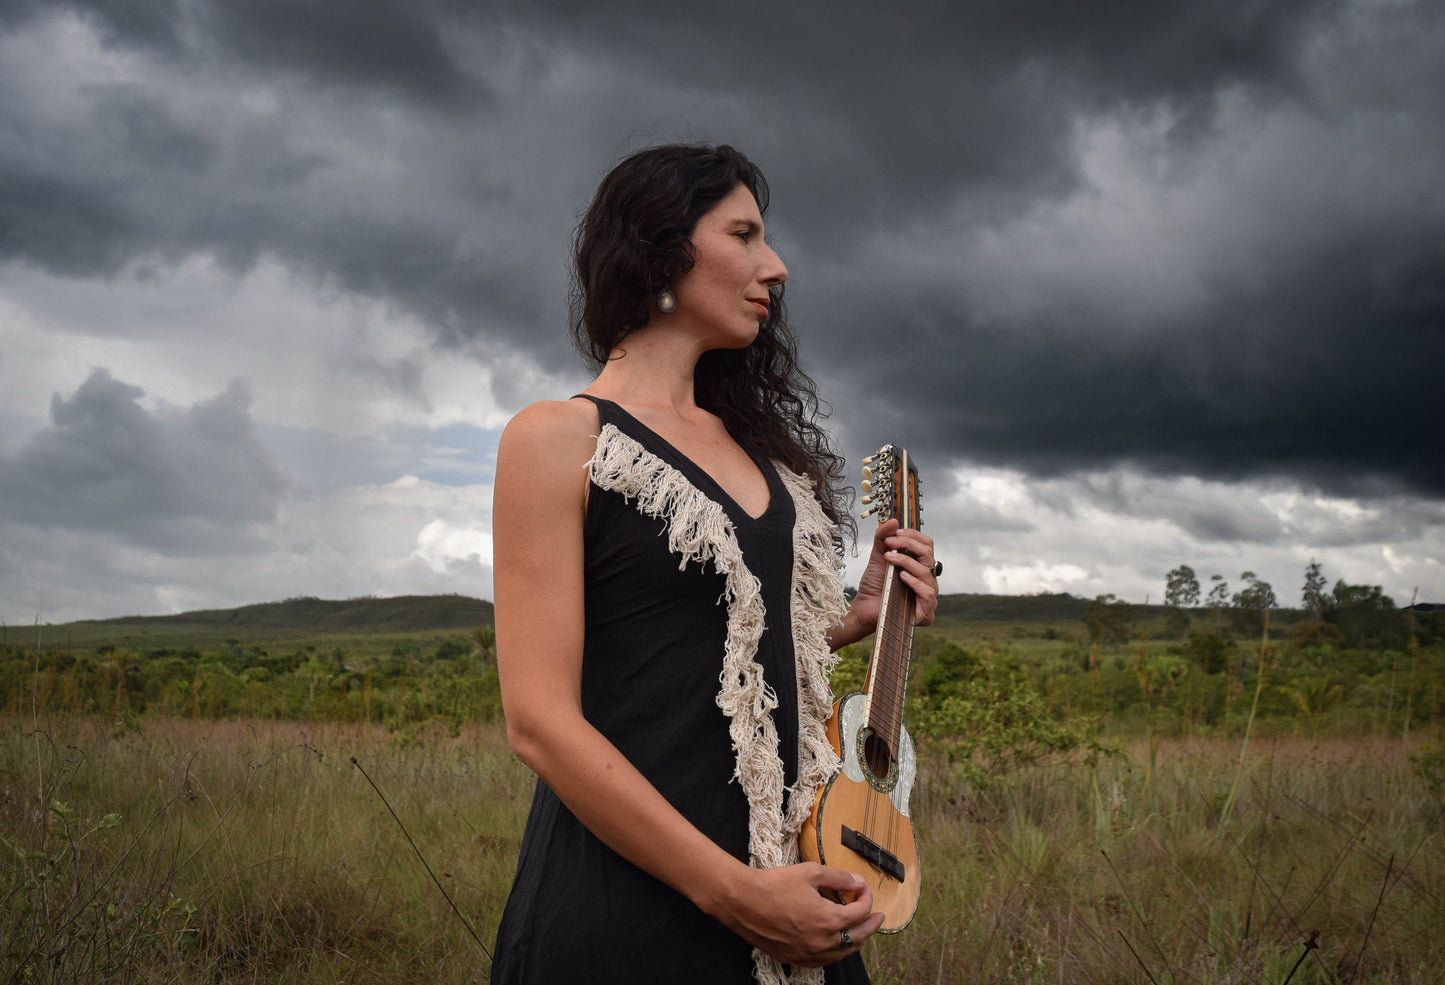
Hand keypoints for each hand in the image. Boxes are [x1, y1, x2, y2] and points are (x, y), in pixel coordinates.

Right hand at [712, 863, 884, 965]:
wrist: (743, 901)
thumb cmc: (774, 884)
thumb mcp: (810, 873)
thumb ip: (838, 878)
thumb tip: (858, 881)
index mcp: (829, 919)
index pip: (860, 912)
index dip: (867, 898)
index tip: (864, 889)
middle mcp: (822, 942)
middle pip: (858, 937)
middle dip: (871, 925)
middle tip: (878, 917)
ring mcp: (808, 953)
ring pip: (842, 953)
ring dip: (856, 941)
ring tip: (861, 932)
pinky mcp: (795, 958)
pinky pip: (824, 961)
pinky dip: (836, 952)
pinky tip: (835, 944)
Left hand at [850, 519, 939, 632]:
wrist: (864, 608)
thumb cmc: (874, 586)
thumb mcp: (878, 558)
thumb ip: (883, 539)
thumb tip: (892, 520)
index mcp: (920, 566)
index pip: (926, 545)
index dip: (913, 535)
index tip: (895, 532)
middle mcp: (927, 580)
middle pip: (929, 554)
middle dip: (909, 544)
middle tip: (890, 542)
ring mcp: (928, 596)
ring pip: (927, 571)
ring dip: (907, 561)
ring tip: (889, 559)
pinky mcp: (925, 612)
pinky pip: (928, 593)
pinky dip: (915, 582)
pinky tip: (902, 577)